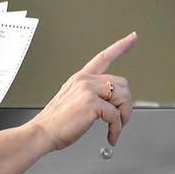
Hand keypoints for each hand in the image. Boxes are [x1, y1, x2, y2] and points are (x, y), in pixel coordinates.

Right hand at [30, 32, 134, 149]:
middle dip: (125, 104)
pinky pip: (116, 116)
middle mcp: (84, 81)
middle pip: (121, 84)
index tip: (132, 37)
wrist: (41, 133)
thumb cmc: (55, 123)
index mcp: (80, 79)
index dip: (120, 46)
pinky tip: (111, 136)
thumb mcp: (71, 102)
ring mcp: (87, 90)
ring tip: (116, 128)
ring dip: (124, 117)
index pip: (103, 57)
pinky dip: (117, 129)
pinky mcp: (91, 103)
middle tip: (120, 119)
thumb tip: (110, 106)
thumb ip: (89, 97)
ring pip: (122, 98)